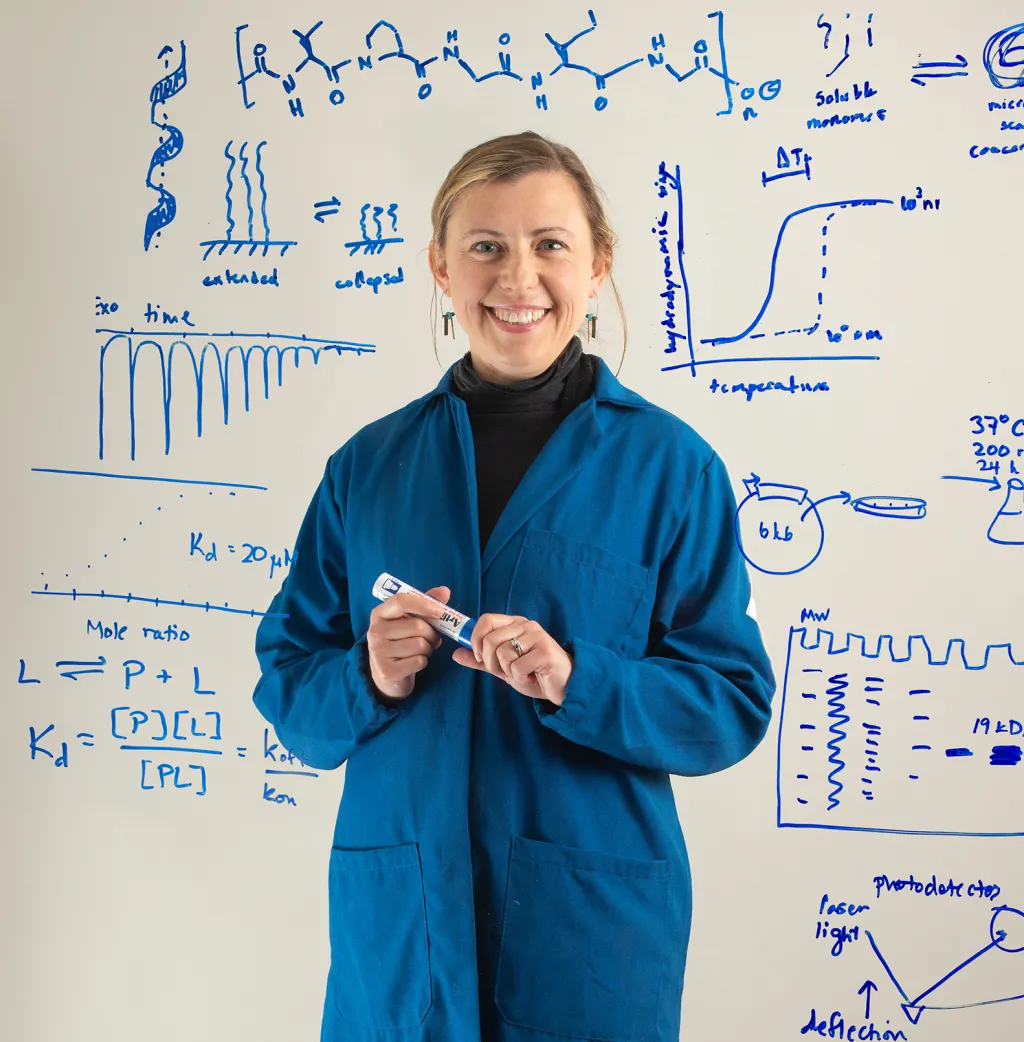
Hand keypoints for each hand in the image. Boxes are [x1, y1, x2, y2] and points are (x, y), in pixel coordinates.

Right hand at [367, 586, 449, 701]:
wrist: (386, 675)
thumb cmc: (401, 642)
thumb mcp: (409, 620)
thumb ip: (426, 603)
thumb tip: (444, 591)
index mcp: (379, 614)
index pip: (401, 601)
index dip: (424, 604)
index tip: (441, 611)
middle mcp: (375, 631)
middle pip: (417, 625)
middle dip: (432, 633)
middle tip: (431, 638)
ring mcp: (379, 652)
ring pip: (421, 644)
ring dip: (428, 648)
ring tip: (420, 651)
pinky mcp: (387, 671)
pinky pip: (419, 661)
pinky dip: (423, 662)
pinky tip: (414, 663)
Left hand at [452, 613, 572, 707]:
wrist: (562, 686)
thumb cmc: (533, 673)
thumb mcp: (502, 667)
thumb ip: (480, 660)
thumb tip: (455, 654)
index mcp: (515, 624)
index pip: (486, 620)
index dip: (476, 639)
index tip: (479, 657)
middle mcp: (526, 625)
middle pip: (490, 640)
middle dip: (491, 662)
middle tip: (505, 670)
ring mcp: (537, 637)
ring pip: (502, 654)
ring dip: (508, 671)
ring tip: (522, 672)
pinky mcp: (545, 652)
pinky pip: (517, 667)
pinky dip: (520, 677)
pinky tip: (532, 676)